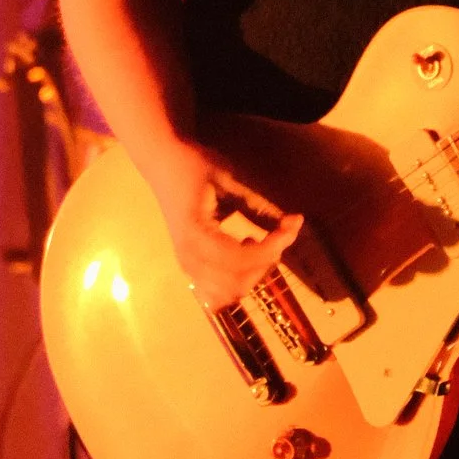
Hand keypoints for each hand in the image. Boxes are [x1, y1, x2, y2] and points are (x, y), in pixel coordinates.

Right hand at [136, 139, 302, 309]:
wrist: (163, 165)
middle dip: (265, 262)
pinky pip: (218, 294)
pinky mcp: (191, 269)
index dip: (271, 248)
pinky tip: (242, 255)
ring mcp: (187, 267)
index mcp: (195, 235)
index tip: (291, 226)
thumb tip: (295, 223)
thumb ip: (261, 206)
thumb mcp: (230, 179)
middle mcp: (188, 258)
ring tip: (257, 244)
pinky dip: (237, 282)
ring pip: (229, 293)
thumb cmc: (194, 166)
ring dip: (253, 274)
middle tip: (277, 233)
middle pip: (237, 283)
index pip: (239, 261)